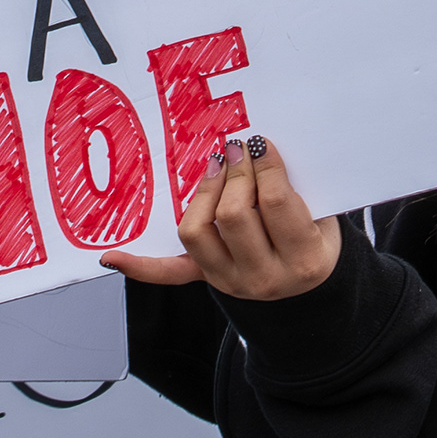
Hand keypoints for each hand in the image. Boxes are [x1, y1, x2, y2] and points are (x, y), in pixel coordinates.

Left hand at [103, 136, 341, 302]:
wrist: (309, 295)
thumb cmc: (316, 242)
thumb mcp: (325, 220)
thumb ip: (299, 189)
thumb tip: (257, 146)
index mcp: (303, 260)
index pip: (277, 203)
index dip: (266, 165)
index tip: (260, 142)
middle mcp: (264, 277)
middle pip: (235, 215)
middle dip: (236, 173)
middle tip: (237, 149)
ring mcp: (230, 281)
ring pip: (198, 231)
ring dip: (203, 192)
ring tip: (215, 168)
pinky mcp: (207, 280)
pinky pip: (169, 274)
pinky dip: (140, 267)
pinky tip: (111, 256)